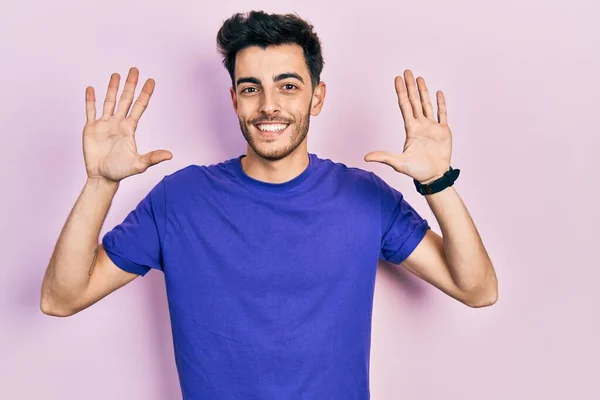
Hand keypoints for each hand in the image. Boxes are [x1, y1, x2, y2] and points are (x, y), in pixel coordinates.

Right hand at [83, 67, 171, 182]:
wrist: (102, 177)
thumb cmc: (120, 171)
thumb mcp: (139, 164)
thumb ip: (153, 157)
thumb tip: (170, 155)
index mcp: (129, 128)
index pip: (139, 106)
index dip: (145, 93)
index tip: (151, 80)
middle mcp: (118, 123)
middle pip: (125, 99)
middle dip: (130, 85)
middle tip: (134, 69)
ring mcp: (104, 124)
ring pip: (109, 101)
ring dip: (112, 88)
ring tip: (116, 74)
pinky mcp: (91, 128)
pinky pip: (90, 110)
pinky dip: (90, 100)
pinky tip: (91, 89)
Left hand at [364, 70, 451, 183]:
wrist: (434, 177)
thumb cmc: (416, 171)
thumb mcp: (398, 163)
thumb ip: (383, 157)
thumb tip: (366, 157)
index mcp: (411, 129)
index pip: (405, 106)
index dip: (400, 92)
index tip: (397, 79)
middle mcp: (420, 125)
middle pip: (415, 101)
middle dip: (410, 86)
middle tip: (407, 71)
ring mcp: (432, 127)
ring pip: (427, 105)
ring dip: (423, 91)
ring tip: (420, 78)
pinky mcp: (444, 131)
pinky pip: (443, 114)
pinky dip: (441, 103)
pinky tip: (438, 92)